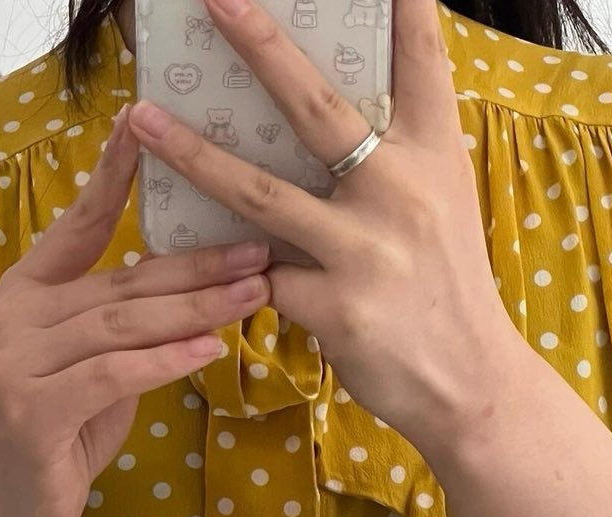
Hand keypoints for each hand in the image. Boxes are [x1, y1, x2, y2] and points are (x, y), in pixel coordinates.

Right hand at [0, 104, 276, 516]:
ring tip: (253, 294)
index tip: (146, 126)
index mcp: (25, 294)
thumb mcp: (91, 369)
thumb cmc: (58, 439)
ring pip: (123, 324)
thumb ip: (120, 325)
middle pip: (121, 281)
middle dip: (196, 265)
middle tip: (259, 248)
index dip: (113, 176)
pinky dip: (166, 360)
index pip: (76, 224)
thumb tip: (182, 280)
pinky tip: (210, 348)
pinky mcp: (34, 411)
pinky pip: (114, 374)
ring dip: (195, 308)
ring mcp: (18, 364)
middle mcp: (14, 318)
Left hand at [126, 0, 521, 450]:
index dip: (399, 4)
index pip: (419, 57)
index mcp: (434, 152)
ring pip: (261, 192)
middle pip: (318, 106)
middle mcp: (401, 189)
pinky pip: (258, 277)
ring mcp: (365, 250)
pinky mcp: (335, 308)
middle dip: (262, 46)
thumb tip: (334, 118)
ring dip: (193, 155)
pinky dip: (216, 268)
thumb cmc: (446, 288)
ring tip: (141, 119)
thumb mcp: (441, 204)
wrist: (469, 384)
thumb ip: (393, 157)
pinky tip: (169, 259)